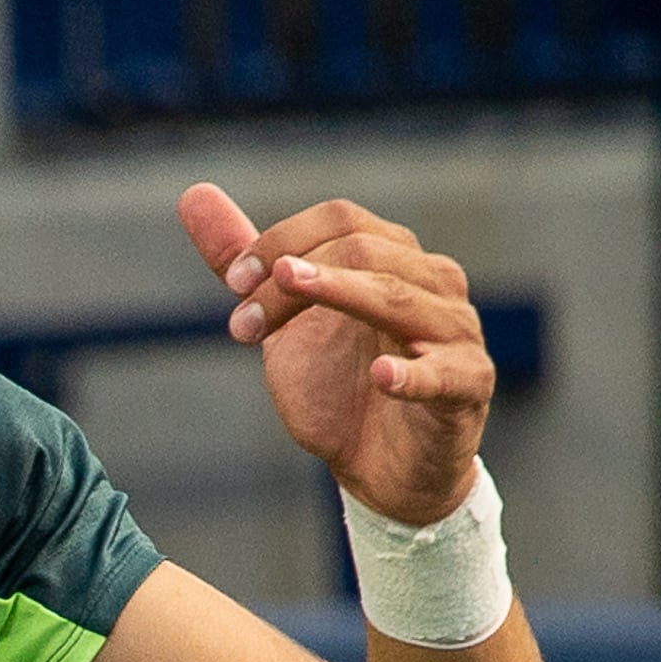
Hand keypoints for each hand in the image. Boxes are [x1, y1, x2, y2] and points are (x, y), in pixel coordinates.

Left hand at [178, 182, 490, 527]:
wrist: (381, 467)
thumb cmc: (338, 386)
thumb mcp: (279, 321)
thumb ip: (243, 261)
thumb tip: (193, 194)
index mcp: (393, 257)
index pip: (341, 221)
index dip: (282, 240)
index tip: (232, 284)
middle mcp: (432, 281)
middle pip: (365, 251)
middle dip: (294, 281)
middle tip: (239, 325)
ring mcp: (455, 331)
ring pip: (399, 297)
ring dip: (337, 298)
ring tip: (286, 300)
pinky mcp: (468, 385)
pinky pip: (447, 372)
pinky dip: (414, 373)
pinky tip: (381, 375)